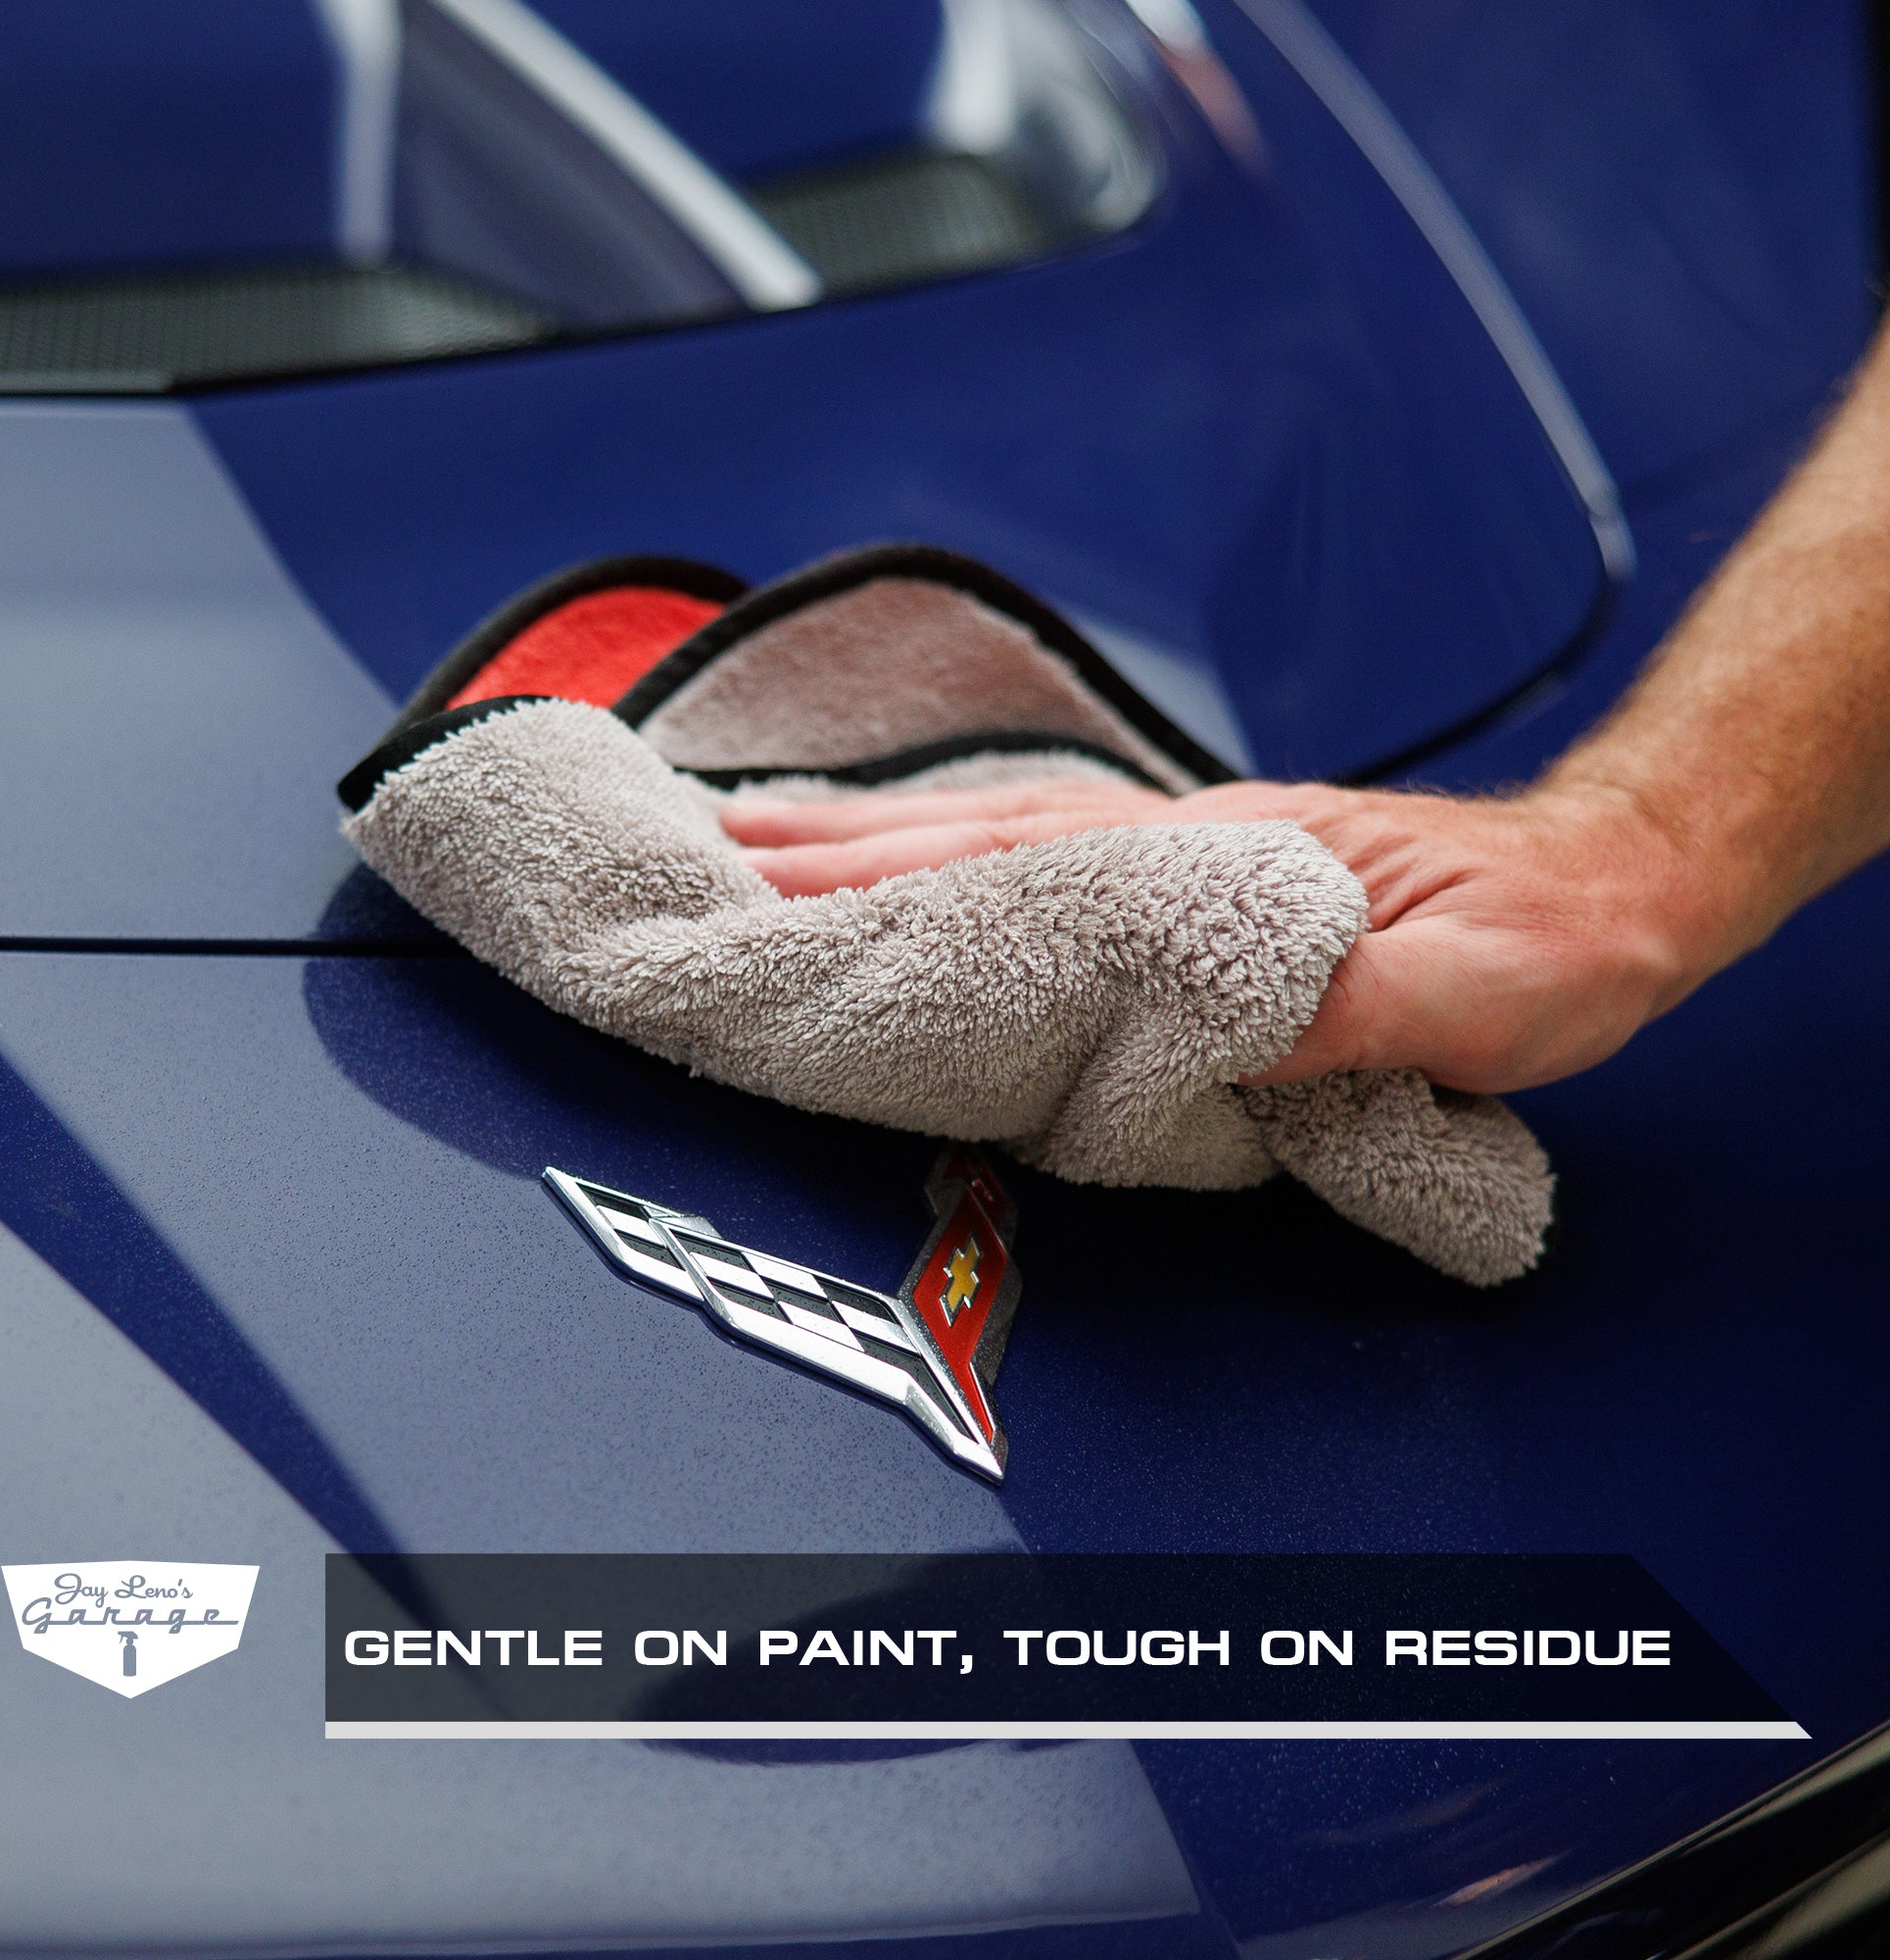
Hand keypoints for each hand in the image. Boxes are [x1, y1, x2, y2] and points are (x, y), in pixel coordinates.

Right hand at [721, 777, 1704, 1092]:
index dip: (879, 893)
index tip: (756, 901)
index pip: (1012, 876)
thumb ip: (1346, 1011)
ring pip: (978, 835)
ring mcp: (1175, 849)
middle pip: (961, 840)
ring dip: (854, 846)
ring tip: (740, 852)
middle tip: (689, 861)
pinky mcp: (1189, 874)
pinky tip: (894, 865)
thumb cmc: (1543, 946)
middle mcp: (1175, 844)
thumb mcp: (1473, 995)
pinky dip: (935, 852)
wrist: (1610, 885)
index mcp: (1217, 868)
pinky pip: (1028, 852)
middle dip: (815, 855)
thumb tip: (1214, 1027)